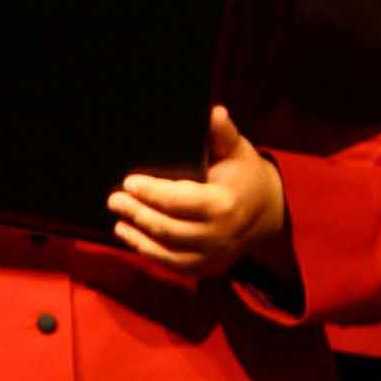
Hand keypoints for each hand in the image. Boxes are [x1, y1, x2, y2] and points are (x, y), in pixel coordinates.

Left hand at [108, 105, 285, 277]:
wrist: (266, 213)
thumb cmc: (245, 175)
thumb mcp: (237, 150)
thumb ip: (222, 133)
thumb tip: (213, 112)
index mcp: (224, 204)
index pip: (179, 201)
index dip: (151, 193)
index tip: (129, 182)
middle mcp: (218, 235)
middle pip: (168, 228)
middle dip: (137, 214)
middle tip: (114, 200)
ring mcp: (212, 256)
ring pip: (166, 251)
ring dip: (138, 237)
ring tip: (119, 220)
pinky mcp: (205, 268)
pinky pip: (172, 264)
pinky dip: (150, 252)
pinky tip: (133, 238)